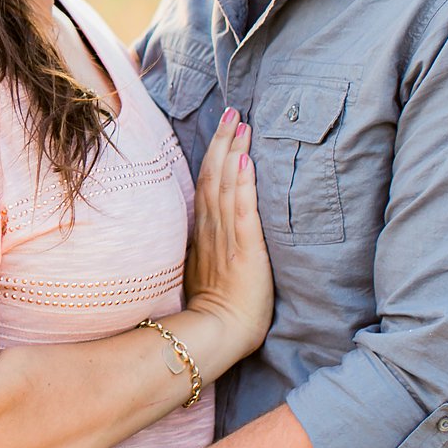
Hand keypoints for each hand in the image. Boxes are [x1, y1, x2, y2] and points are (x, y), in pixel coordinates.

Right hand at [182, 109, 272, 353]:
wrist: (215, 337)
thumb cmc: (215, 312)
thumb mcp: (205, 271)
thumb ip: (208, 246)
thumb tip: (211, 227)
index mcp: (203, 233)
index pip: (207, 184)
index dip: (215, 153)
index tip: (224, 126)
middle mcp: (211, 230)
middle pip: (214, 175)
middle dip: (223, 140)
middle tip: (233, 109)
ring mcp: (226, 239)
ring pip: (225, 185)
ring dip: (232, 151)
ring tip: (241, 123)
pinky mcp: (245, 251)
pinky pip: (241, 212)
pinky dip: (242, 185)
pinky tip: (244, 161)